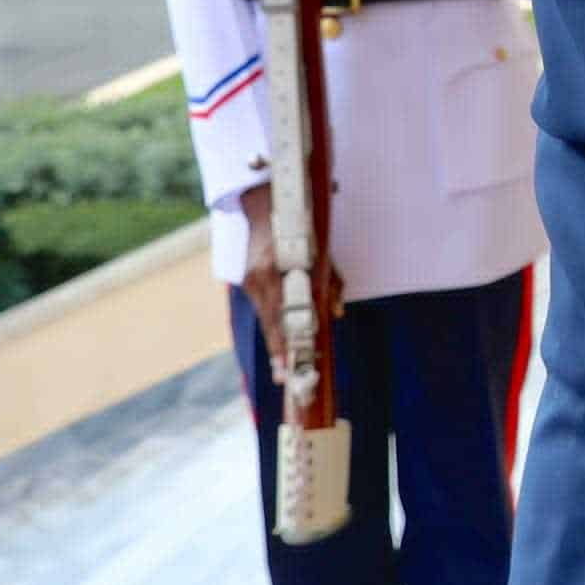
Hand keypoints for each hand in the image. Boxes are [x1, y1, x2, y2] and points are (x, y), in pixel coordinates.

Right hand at [232, 186, 340, 397]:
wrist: (265, 206)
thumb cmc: (301, 229)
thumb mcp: (322, 252)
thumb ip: (330, 282)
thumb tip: (337, 314)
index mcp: (277, 270)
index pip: (281, 315)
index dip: (284, 343)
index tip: (288, 365)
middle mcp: (260, 277)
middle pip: (270, 322)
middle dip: (278, 351)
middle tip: (282, 378)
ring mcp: (250, 279)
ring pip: (265, 316)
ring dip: (275, 340)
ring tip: (281, 368)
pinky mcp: (248, 279)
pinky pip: (262, 306)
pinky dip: (272, 322)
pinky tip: (278, 340)